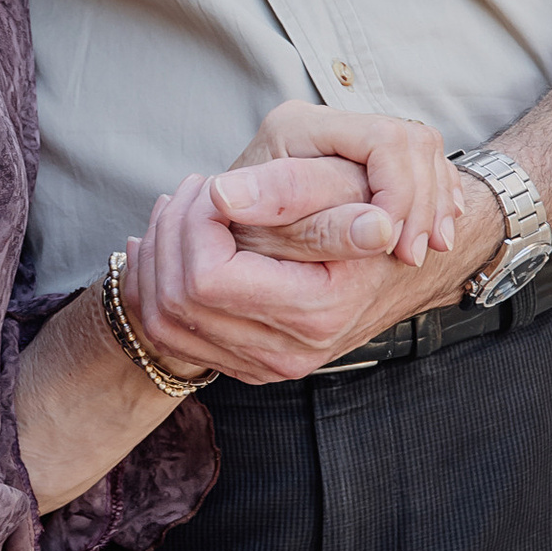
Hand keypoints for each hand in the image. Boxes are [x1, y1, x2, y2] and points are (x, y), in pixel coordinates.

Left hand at [122, 109, 503, 385]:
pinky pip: (173, 338)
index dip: (194, 225)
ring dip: (156, 260)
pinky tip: (162, 247)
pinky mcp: (247, 365)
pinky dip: (155, 288)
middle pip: (176, 302)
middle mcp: (289, 352)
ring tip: (177, 210)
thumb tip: (224, 196)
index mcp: (316, 308)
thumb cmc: (369, 211)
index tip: (210, 185)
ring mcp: (266, 367)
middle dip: (170, 235)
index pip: (207, 278)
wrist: (396, 266)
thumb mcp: (342, 183)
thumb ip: (288, 189)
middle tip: (190, 190)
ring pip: (163, 324)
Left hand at [217, 110, 464, 267]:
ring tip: (424, 251)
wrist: (235, 239)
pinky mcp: (368, 157)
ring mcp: (350, 136)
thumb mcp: (268, 236)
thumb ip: (318, 227)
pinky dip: (436, 199)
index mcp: (296, 126)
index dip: (399, 192)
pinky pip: (425, 164)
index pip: (380, 139)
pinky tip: (434, 233)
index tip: (393, 243)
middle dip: (421, 202)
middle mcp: (325, 122)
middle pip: (409, 141)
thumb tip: (376, 228)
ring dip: (433, 203)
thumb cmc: (242, 238)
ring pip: (423, 150)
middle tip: (412, 255)